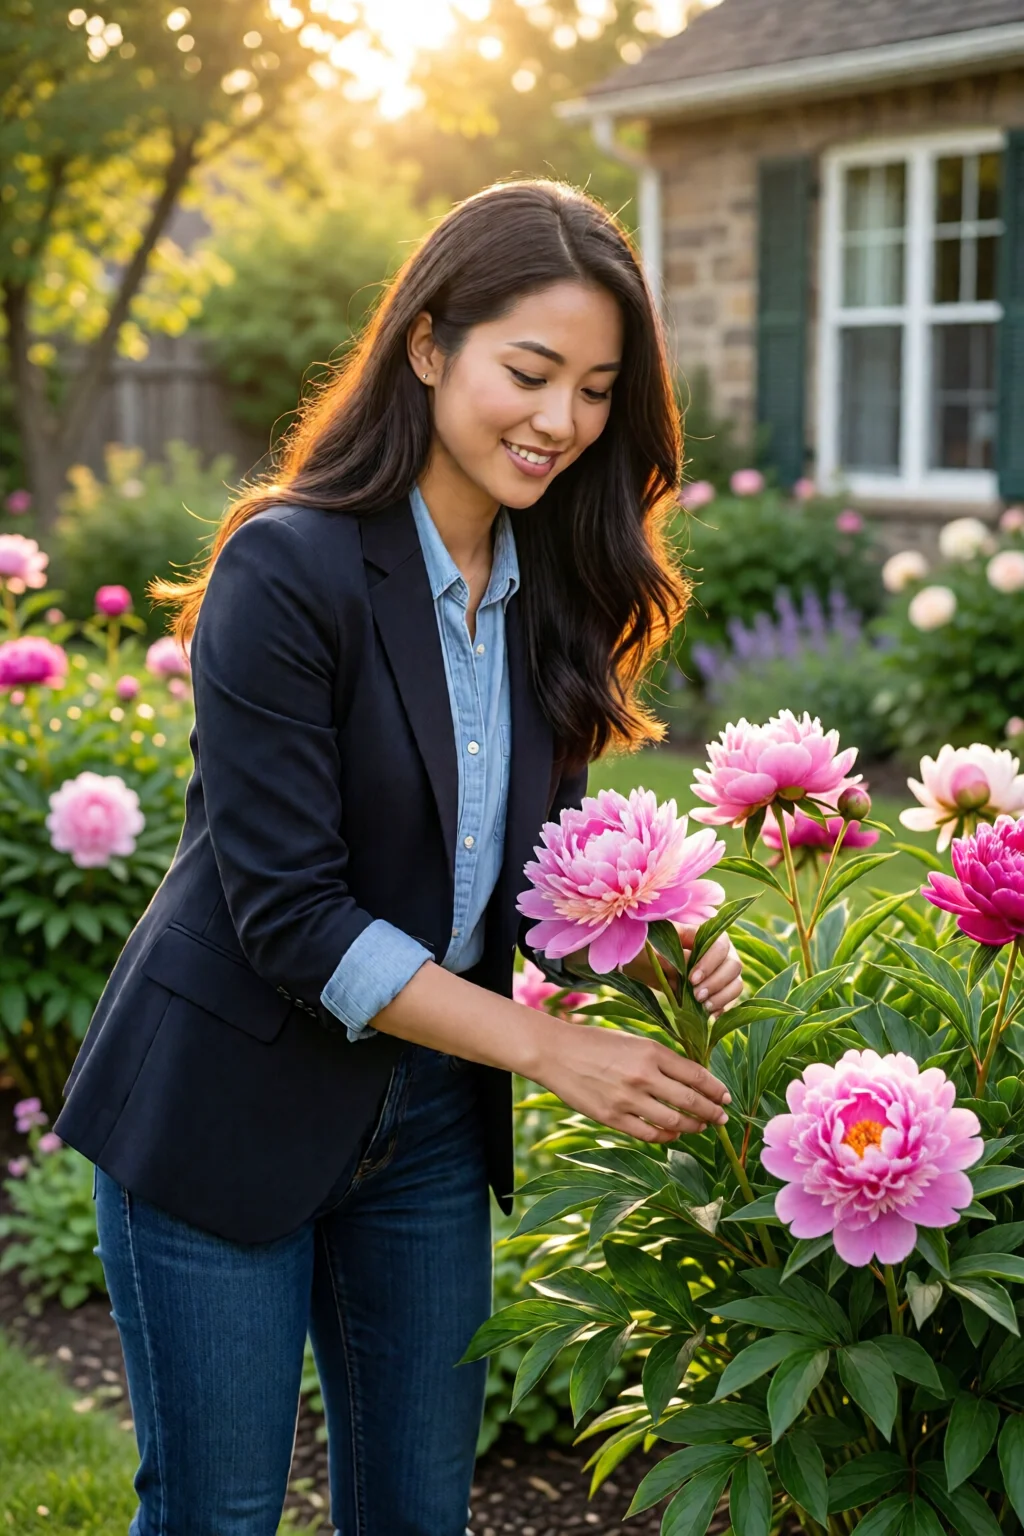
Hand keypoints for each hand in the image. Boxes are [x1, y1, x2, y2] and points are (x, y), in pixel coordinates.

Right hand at [534, 1016, 731, 1143]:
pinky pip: (650, 1134)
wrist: (556, 1053)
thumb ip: (661, 1059)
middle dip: (712, 1112)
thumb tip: (691, 1081)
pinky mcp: (612, 1118)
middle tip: (722, 1118)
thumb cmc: (596, 1044)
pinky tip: (673, 1134)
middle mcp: (644, 1075)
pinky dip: (667, 1136)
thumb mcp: (633, 1041)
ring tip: (700, 1127)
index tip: (726, 1098)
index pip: (696, 1075)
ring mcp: (628, 1099)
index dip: (716, 1089)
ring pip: (675, 1122)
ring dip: (694, 1127)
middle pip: (692, 1101)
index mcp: (651, 1051)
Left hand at [622, 927, 742, 1018]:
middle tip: (697, 996)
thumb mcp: (655, 948)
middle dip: (716, 982)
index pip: (720, 945)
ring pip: (736, 982)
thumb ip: (672, 955)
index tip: (692, 979)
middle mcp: (720, 950)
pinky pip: (731, 997)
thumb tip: (687, 966)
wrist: (646, 964)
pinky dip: (724, 1006)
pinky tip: (712, 1016)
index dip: (710, 963)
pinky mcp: (720, 988)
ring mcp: (722, 969)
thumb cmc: (649, 949)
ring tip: (705, 1007)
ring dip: (723, 996)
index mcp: (705, 933)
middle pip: (734, 965)